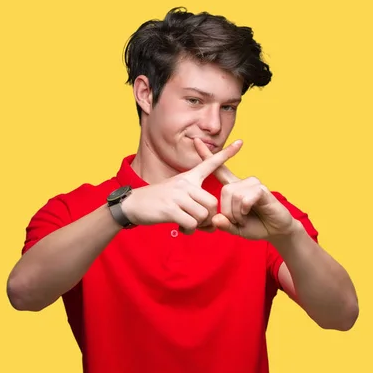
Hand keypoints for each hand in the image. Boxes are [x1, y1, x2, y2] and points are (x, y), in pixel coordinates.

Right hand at [121, 140, 242, 234]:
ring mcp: (177, 196)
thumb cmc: (157, 201)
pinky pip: (191, 224)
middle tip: (200, 223)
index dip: (225, 154)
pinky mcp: (170, 209)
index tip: (241, 142)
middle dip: (209, 217)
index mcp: (187, 178)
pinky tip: (182, 229)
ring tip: (190, 226)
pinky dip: (190, 230)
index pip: (209, 163)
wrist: (132, 204)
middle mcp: (184, 184)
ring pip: (203, 215)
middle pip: (212, 203)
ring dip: (199, 226)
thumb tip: (210, 219)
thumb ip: (193, 201)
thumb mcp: (175, 192)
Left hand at [193, 138, 296, 239]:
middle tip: (237, 220)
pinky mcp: (262, 190)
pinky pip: (245, 197)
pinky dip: (244, 209)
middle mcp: (242, 182)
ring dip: (237, 212)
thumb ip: (223, 224)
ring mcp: (253, 184)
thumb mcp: (234, 227)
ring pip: (234, 194)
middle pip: (225, 191)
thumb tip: (216, 219)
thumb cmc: (254, 226)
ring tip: (244, 217)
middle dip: (227, 211)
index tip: (197, 142)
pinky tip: (249, 212)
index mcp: (233, 188)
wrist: (276, 231)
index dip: (207, 156)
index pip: (218, 169)